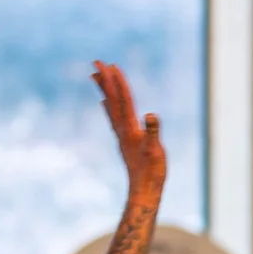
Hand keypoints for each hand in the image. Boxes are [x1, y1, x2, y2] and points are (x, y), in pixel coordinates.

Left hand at [94, 60, 165, 196]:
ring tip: (96, 76)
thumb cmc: (152, 172)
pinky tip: (105, 103)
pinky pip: (114, 118)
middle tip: (96, 62)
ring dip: (104, 90)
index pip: (123, 100)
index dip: (118, 82)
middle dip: (105, 80)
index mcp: (130, 128)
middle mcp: (122, 129)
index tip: (111, 65)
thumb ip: (153, 132)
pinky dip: (109, 106)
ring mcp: (122, 135)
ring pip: (110, 107)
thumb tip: (151, 115)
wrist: (144, 191)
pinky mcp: (124, 140)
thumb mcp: (156, 151)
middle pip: (112, 99)